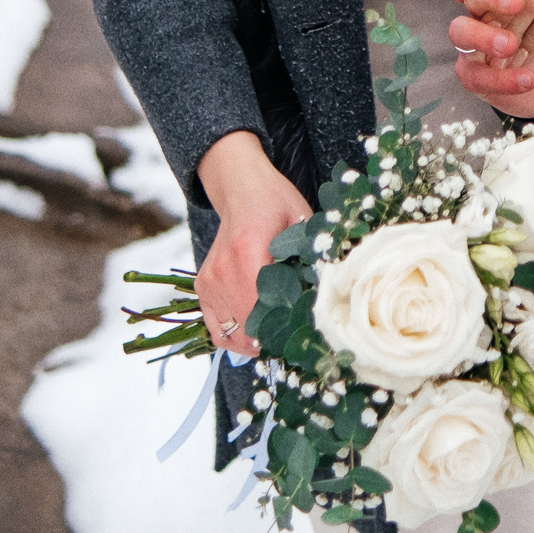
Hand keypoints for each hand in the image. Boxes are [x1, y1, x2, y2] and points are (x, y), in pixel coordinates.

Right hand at [193, 131, 310, 358]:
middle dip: (272, 341)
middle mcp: (223, 270)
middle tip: (296, 341)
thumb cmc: (276, 204)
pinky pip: (216, 329)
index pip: (261, 309)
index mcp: (248, 252)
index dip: (284, 329)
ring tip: (276, 337)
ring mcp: (209, 281)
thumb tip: (330, 295)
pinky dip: (234, 337)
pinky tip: (255, 332)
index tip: (304, 334)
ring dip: (253, 344)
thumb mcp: (303, 222)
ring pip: (230, 335)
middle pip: (247, 328)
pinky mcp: (203, 287)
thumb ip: (313, 257)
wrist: (241, 189)